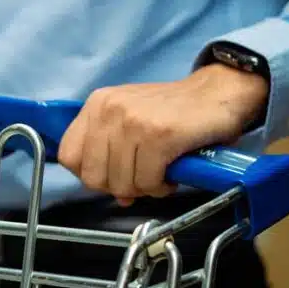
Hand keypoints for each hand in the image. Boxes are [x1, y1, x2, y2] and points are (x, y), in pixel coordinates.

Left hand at [57, 64, 268, 205]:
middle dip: (119, 186)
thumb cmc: (175, 112)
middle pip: (93, 176)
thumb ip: (112, 154)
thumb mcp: (131, 121)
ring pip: (121, 182)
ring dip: (144, 188)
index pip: (69, 156)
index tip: (113, 175)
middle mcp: (109, 110)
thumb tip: (115, 195)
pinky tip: (171, 175)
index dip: (90, 174)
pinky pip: (148, 181)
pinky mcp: (158, 135)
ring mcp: (132, 121)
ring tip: (160, 174)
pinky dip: (161, 187)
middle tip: (142, 178)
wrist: (219, 92)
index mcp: (96, 105)